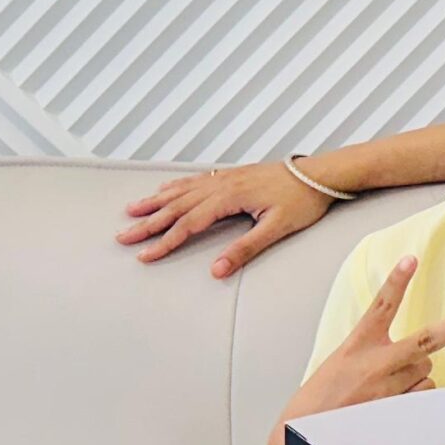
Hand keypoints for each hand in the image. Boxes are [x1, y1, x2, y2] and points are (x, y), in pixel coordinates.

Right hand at [118, 160, 328, 277]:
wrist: (322, 173)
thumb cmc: (304, 200)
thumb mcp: (277, 228)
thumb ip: (245, 249)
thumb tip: (217, 271)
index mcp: (231, 198)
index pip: (189, 224)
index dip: (165, 241)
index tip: (144, 255)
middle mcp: (223, 185)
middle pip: (178, 206)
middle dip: (149, 223)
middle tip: (123, 236)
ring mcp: (227, 177)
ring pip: (183, 190)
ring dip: (156, 201)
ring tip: (132, 210)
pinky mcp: (233, 174)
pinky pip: (196, 180)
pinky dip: (176, 185)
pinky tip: (165, 189)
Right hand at [275, 258, 444, 430]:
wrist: (302, 442)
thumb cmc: (318, 404)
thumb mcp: (339, 365)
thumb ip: (373, 355)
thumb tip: (413, 360)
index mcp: (357, 346)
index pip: (381, 306)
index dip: (397, 281)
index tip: (410, 260)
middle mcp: (376, 364)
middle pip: (426, 340)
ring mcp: (389, 389)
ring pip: (426, 373)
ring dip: (415, 378)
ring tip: (385, 391)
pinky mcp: (395, 413)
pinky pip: (422, 398)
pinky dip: (414, 400)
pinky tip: (392, 408)